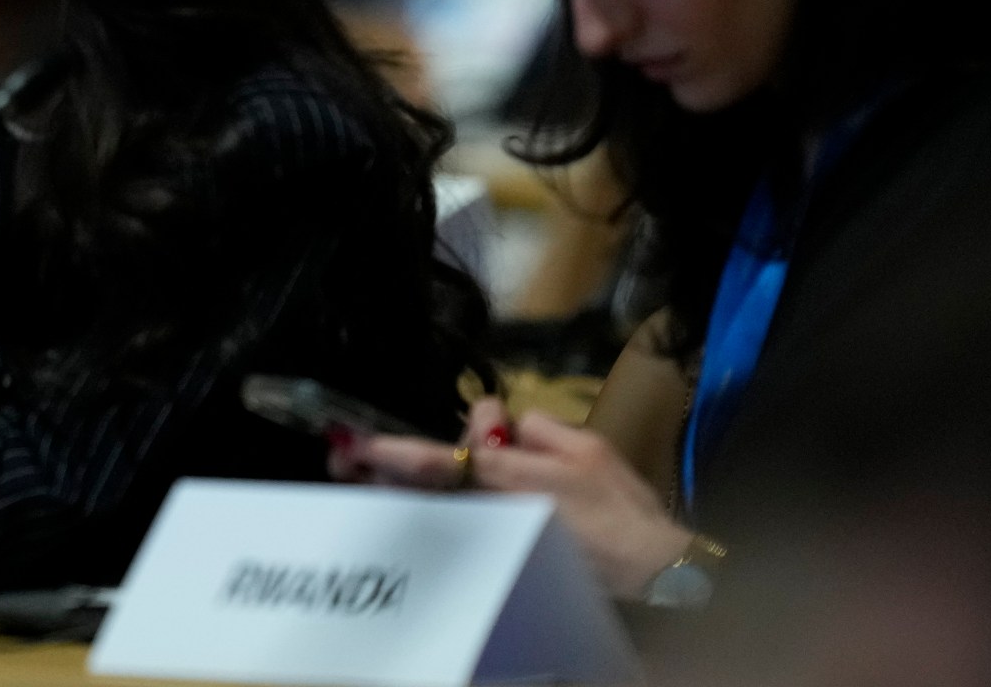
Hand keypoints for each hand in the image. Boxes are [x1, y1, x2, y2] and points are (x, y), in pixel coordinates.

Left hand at [333, 400, 688, 599]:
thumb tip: (502, 419)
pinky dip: (428, 509)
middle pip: (418, 491)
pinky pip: (453, 526)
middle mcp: (488, 508)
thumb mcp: (586, 448)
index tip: (353, 442)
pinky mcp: (499, 551)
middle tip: (342, 456)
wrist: (648, 571)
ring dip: (395, 490)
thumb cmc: (620, 507)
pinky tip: (409, 499)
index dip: (390, 452)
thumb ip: (538, 428)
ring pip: (430, 509)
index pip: (435, 461)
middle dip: (377, 473)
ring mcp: (491, 533)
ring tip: (361, 471)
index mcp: (506, 478)